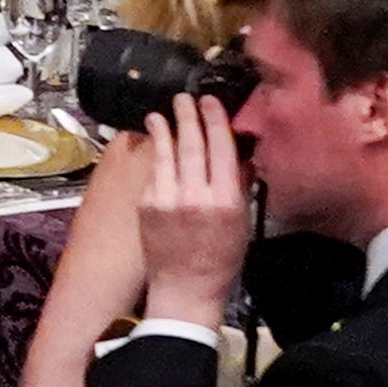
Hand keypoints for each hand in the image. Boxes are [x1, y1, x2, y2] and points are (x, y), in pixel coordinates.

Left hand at [130, 94, 255, 323]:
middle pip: (191, 144)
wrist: (185, 289)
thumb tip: (238, 155)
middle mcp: (194, 195)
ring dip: (164, 128)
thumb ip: (238, 187)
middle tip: (185, 97)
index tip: (211, 102)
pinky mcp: (146, 204)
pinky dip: (153, 153)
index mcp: (224, 200)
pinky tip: (152, 140)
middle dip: (188, 116)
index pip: (221, 149)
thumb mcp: (241, 223)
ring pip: (165, 153)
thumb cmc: (221, 259)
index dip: (215, 121)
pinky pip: (152, 172)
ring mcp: (166, 198)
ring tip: (162, 111)